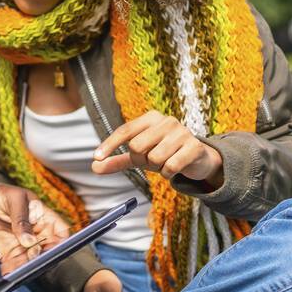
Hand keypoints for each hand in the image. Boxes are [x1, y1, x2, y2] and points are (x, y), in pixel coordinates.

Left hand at [0, 181, 70, 274]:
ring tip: (17, 268)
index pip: (61, 232)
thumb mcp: (13, 199)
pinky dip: (12, 269)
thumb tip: (29, 240)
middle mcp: (37, 234)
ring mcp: (24, 245)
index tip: (52, 249)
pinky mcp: (10, 252)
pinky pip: (15, 264)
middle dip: (42, 258)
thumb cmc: (1, 194)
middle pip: (47, 251)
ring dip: (26, 266)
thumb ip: (21, 218)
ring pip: (31, 260)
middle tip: (32, 259)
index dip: (61, 242)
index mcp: (44, 217)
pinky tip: (8, 270)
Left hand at [91, 109, 224, 188]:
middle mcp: (166, 121)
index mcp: (151, 118)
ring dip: (156, 167)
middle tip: (150, 161)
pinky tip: (174, 169)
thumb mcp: (140, 156)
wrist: (197, 158)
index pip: (125, 130)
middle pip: (137, 146)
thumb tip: (94, 167)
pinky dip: (168, 173)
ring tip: (164, 162)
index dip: (110, 144)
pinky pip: (170, 166)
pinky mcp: (194, 147)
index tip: (96, 157)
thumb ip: (118, 161)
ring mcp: (182, 132)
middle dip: (140, 160)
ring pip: (154, 158)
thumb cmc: (164, 153)